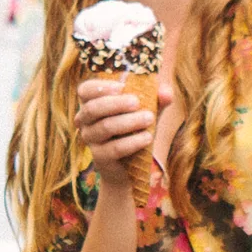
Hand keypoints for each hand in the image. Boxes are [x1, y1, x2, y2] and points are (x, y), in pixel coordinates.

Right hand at [73, 70, 165, 202]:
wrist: (130, 164)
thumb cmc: (135, 128)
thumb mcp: (146, 111)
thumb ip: (156, 100)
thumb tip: (167, 93)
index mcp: (91, 102)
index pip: (86, 90)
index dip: (100, 87)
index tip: (122, 86)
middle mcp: (85, 121)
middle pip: (93, 108)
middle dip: (116, 104)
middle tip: (137, 102)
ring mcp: (90, 140)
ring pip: (105, 128)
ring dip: (129, 122)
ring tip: (149, 118)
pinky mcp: (100, 157)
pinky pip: (114, 148)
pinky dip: (132, 142)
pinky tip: (147, 137)